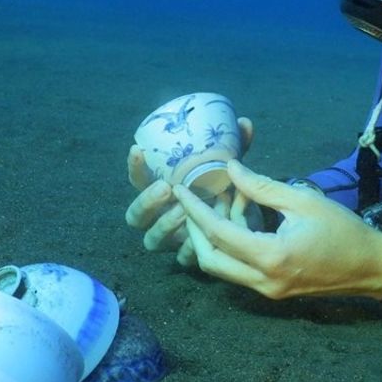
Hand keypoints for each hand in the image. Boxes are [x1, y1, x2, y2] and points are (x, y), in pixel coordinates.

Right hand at [125, 117, 254, 265]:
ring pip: (152, 240)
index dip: (135, 166)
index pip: (138, 179)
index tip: (139, 149)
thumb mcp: (229, 170)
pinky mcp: (187, 258)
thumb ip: (234, 150)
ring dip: (165, 224)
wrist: (246, 226)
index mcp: (162, 192)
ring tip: (183, 212)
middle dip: (146, 202)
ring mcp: (171, 240)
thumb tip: (245, 123)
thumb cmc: (227, 192)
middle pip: (134, 216)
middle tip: (166, 187)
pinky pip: (180, 258)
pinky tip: (199, 239)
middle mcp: (160, 217)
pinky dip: (189, 248)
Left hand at [173, 159, 381, 299]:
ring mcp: (266, 290)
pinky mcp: (272, 291)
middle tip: (190, 202)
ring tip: (223, 202)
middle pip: (210, 259)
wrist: (372, 268)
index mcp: (271, 257)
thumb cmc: (343, 231)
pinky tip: (241, 217)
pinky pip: (239, 270)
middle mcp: (263, 280)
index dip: (196, 210)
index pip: (219, 233)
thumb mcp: (304, 200)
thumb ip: (263, 186)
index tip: (180, 189)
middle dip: (194, 230)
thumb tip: (231, 168)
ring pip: (222, 267)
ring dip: (214, 237)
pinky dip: (232, 245)